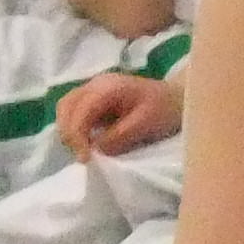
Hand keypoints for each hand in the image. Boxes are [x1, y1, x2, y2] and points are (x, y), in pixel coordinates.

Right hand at [57, 71, 182, 157]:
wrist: (178, 98)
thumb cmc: (165, 109)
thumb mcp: (146, 124)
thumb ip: (119, 137)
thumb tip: (95, 150)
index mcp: (109, 86)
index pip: (80, 109)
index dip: (77, 135)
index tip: (85, 159)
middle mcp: (95, 83)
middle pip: (66, 106)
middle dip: (69, 134)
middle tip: (83, 157)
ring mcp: (93, 89)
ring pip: (66, 108)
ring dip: (69, 131)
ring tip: (83, 152)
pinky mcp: (93, 99)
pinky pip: (74, 112)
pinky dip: (74, 128)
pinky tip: (85, 143)